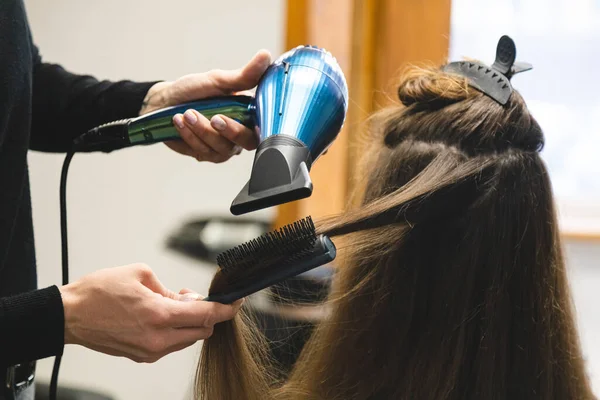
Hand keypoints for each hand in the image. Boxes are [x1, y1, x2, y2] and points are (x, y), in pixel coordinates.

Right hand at [59, 264, 242, 362]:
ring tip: (172, 303)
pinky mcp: (142, 356)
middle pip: (202, 331)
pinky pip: (171, 344)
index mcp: (159, 316)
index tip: (237, 302)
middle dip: (207, 314)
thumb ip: (171, 289)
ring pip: (188, 339)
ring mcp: (150, 351)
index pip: (207, 315)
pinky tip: (162, 315)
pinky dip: (176, 330)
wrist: (69, 316)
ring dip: (190, 322)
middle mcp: (158, 339)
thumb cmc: (100, 292)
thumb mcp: (141, 275)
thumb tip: (188, 299)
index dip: (227, 309)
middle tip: (193, 296)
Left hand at [139, 50, 271, 162]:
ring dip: (202, 130)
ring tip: (186, 113)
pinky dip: (190, 135)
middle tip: (214, 117)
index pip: (264, 127)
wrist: (164, 102)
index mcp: (249, 116)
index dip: (257, 126)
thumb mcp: (219, 80)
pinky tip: (179, 121)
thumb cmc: (194, 90)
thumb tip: (266, 55)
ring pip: (221, 147)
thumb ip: (244, 75)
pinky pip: (203, 151)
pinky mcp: (206, 154)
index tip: (243, 114)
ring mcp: (223, 147)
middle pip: (246, 142)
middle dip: (229, 131)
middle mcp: (240, 134)